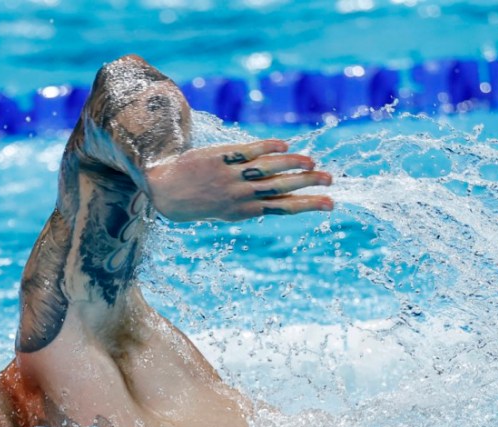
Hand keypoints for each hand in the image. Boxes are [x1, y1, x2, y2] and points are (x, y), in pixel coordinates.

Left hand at [145, 139, 333, 222]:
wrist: (167, 192)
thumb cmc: (200, 201)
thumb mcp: (227, 210)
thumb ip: (252, 203)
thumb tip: (279, 195)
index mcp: (245, 211)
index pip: (283, 208)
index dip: (308, 205)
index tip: (330, 204)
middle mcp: (241, 195)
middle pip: (281, 188)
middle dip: (308, 183)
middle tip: (330, 179)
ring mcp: (231, 176)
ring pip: (268, 168)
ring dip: (293, 163)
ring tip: (312, 162)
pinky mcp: (220, 158)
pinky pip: (248, 151)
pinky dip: (268, 147)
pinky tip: (284, 144)